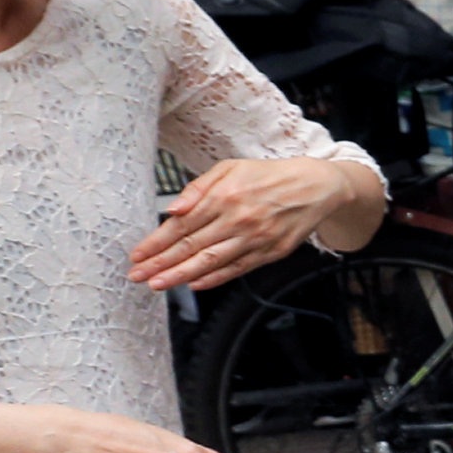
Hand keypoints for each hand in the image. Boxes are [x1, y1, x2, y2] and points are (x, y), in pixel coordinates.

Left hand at [130, 155, 377, 289]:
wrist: (316, 186)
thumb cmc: (268, 176)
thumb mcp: (230, 168)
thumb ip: (199, 188)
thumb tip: (173, 209)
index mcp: (224, 196)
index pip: (181, 224)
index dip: (156, 242)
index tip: (137, 254)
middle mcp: (238, 219)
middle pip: (191, 246)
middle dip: (160, 263)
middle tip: (137, 276)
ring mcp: (255, 238)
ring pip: (210, 261)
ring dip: (181, 275)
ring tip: (158, 284)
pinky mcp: (271, 252)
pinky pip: (237, 268)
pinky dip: (215, 278)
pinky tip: (195, 284)